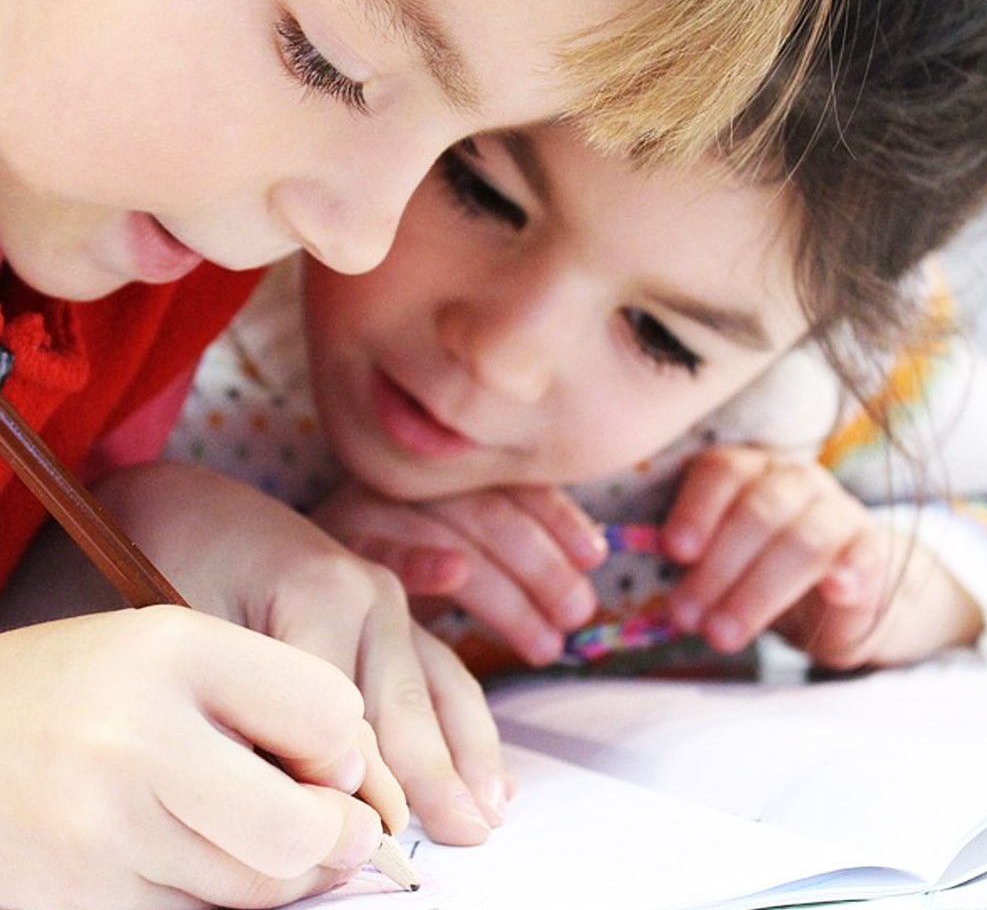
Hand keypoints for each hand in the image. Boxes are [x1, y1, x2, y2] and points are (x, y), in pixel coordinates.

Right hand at [0, 607, 388, 909]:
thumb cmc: (84, 690)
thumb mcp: (175, 651)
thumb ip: (274, 699)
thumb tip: (362, 795)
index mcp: (173, 652)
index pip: (329, 713)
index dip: (341, 745)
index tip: (320, 755)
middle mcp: (134, 742)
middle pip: (301, 832)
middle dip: (334, 836)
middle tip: (326, 827)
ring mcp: (97, 839)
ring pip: (256, 894)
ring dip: (274, 873)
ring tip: (237, 831)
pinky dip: (213, 903)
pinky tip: (181, 857)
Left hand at [96, 462, 509, 845]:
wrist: (193, 508)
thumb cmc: (181, 563)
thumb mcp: (194, 628)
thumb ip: (247, 701)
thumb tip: (291, 789)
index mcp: (324, 592)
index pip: (343, 713)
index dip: (353, 786)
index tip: (366, 846)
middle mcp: (373, 595)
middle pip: (404, 705)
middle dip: (431, 778)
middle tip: (461, 841)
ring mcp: (390, 602)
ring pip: (439, 690)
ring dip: (466, 756)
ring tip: (488, 814)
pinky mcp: (392, 615)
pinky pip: (441, 674)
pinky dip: (464, 726)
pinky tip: (488, 768)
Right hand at [313, 480, 605, 665]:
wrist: (261, 560)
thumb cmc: (377, 567)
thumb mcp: (442, 558)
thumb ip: (501, 552)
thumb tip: (587, 559)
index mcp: (437, 475)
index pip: (509, 484)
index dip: (557, 516)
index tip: (594, 557)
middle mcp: (406, 482)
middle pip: (488, 512)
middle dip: (541, 566)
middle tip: (576, 615)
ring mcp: (370, 507)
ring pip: (452, 532)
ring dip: (506, 589)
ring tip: (547, 642)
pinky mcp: (332, 542)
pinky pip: (383, 548)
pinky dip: (422, 558)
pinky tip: (454, 574)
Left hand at [661, 446, 981, 667]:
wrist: (836, 591)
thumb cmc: (757, 568)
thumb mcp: (719, 560)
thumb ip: (692, 563)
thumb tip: (664, 596)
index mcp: (747, 469)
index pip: (721, 472)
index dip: (696, 510)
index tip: (674, 551)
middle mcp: (793, 479)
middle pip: (757, 512)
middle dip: (717, 569)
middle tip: (687, 616)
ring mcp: (838, 509)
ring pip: (802, 540)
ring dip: (758, 592)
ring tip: (724, 634)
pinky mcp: (873, 548)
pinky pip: (863, 555)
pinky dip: (848, 572)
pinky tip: (835, 591)